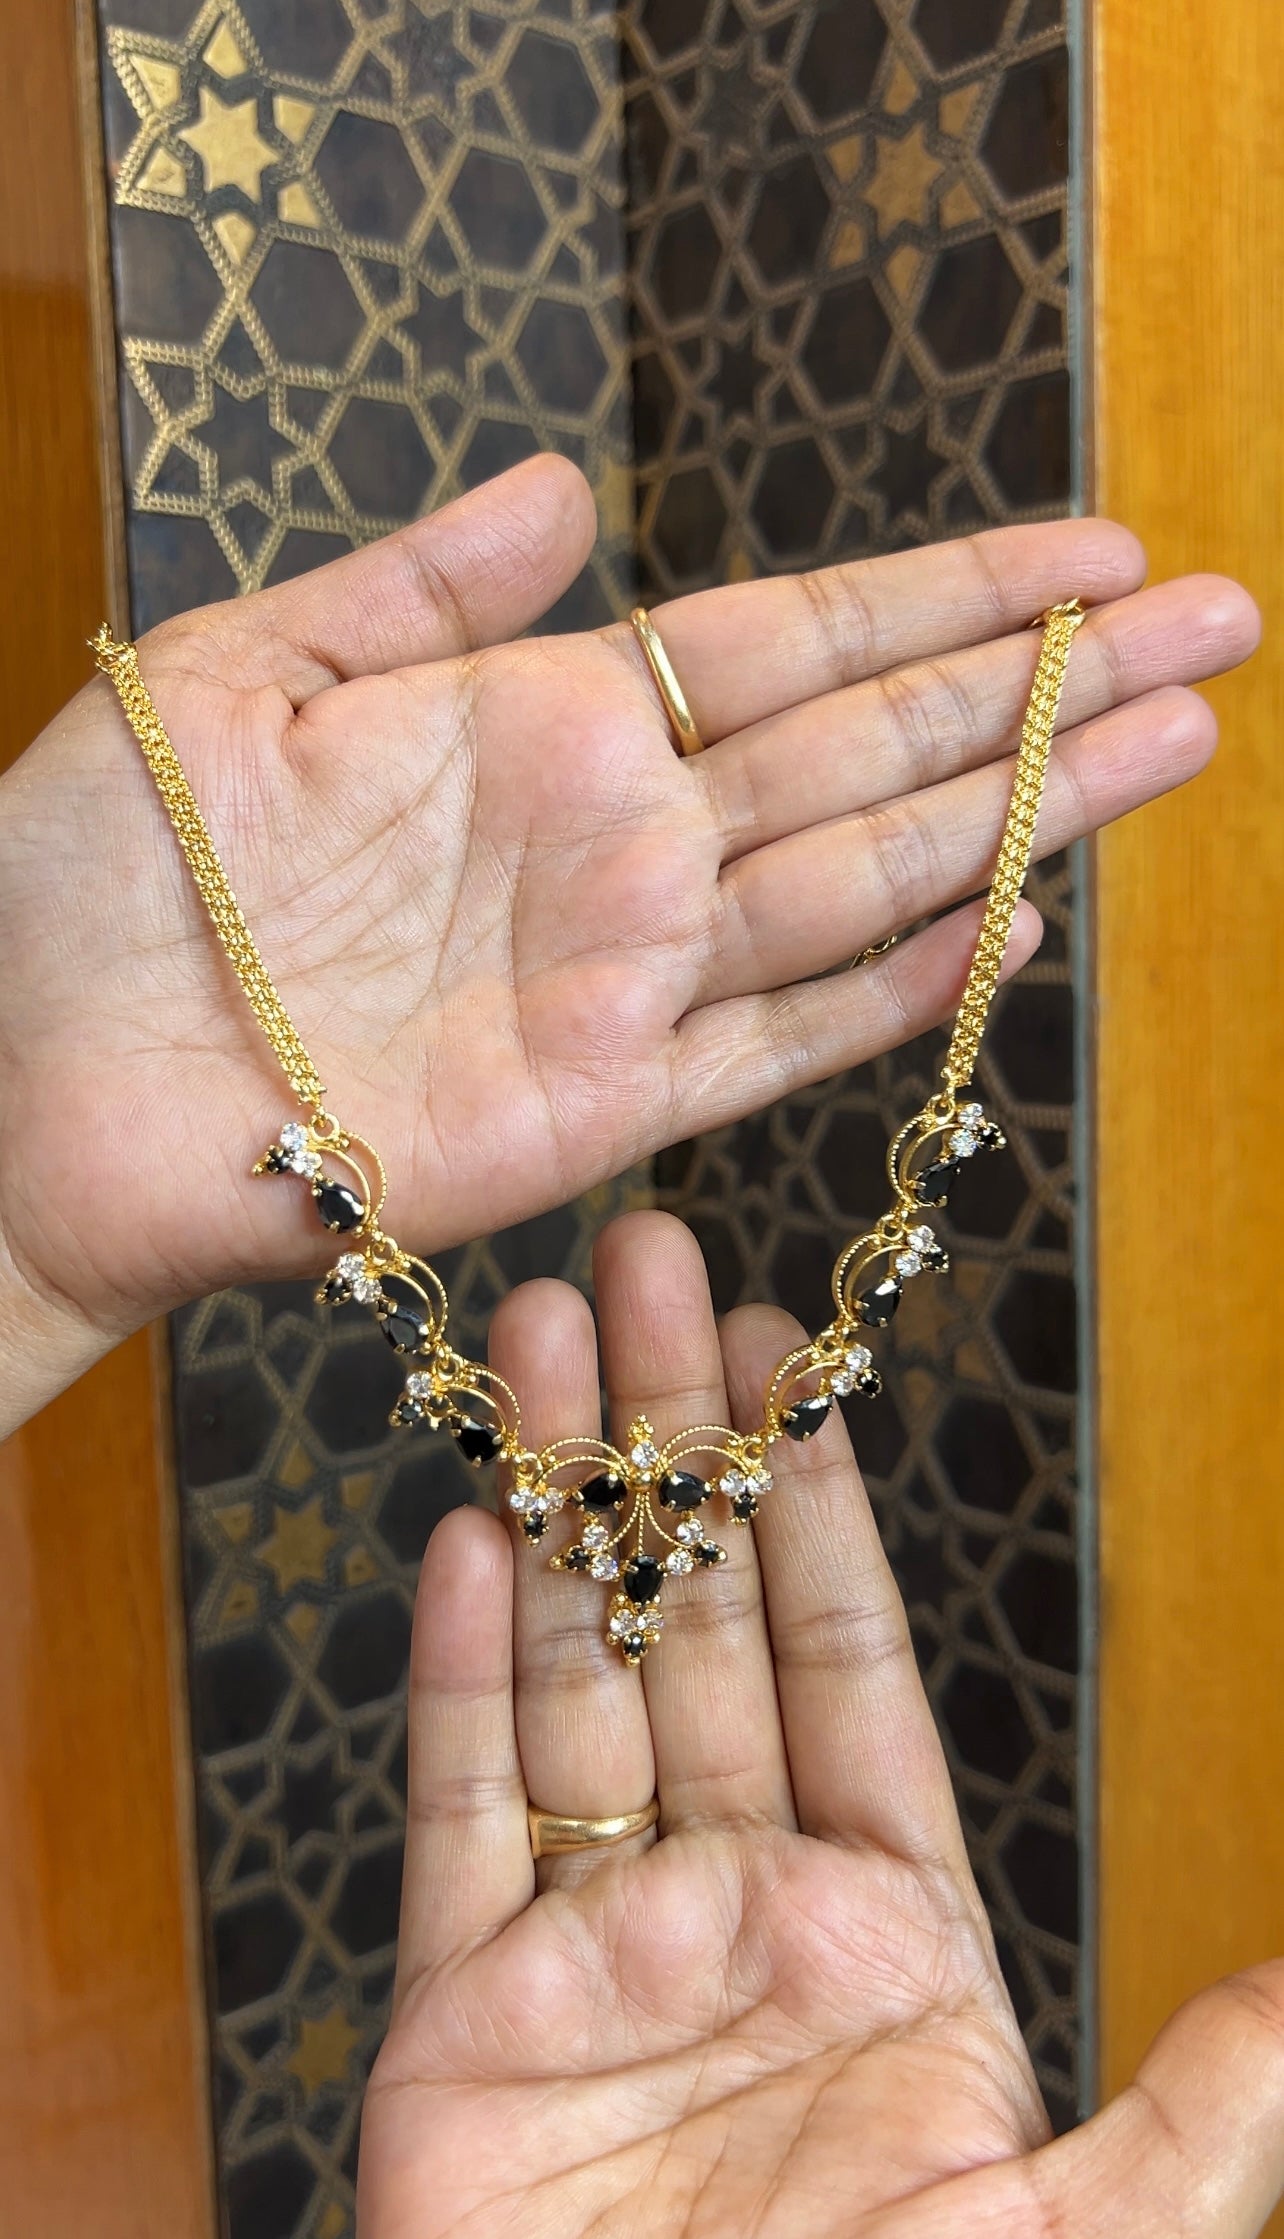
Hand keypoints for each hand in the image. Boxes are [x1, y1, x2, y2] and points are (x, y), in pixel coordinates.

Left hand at [0, 455, 1257, 1414]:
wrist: (17, 1083)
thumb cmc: (92, 877)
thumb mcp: (237, 672)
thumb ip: (416, 586)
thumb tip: (571, 483)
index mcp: (539, 720)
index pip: (793, 638)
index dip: (947, 592)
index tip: (1090, 547)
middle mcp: (612, 844)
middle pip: (875, 746)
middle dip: (1048, 683)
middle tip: (1218, 620)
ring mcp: (618, 978)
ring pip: (866, 877)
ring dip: (1025, 812)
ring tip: (1177, 738)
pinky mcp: (597, 1107)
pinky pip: (778, 1039)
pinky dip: (897, 988)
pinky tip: (1016, 919)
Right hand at [360, 1211, 1283, 2238]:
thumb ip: (1202, 2105)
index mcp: (885, 1936)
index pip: (848, 1669)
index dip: (813, 1512)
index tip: (791, 1373)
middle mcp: (739, 1910)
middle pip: (698, 1626)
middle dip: (672, 1449)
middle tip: (646, 1280)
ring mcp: (598, 1951)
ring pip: (576, 1676)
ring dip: (562, 1508)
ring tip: (546, 1345)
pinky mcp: (465, 2021)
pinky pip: (459, 1815)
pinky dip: (457, 1675)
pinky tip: (467, 1540)